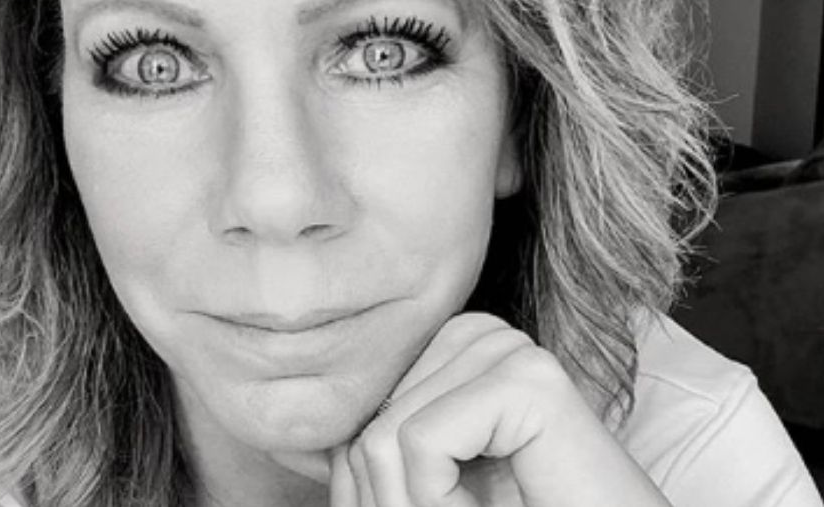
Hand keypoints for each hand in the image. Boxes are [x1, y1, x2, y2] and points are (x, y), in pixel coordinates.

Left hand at [328, 313, 671, 506]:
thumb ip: (369, 454)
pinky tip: (503, 505)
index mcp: (447, 350)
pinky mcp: (528, 379)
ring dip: (423, 506)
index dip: (374, 485)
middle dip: (398, 500)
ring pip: (385, 436)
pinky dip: (441, 502)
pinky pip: (420, 444)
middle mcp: (474, 334)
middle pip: (366, 425)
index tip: (440, 498)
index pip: (355, 414)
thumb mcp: (424, 488)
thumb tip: (295, 441)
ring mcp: (505, 349)